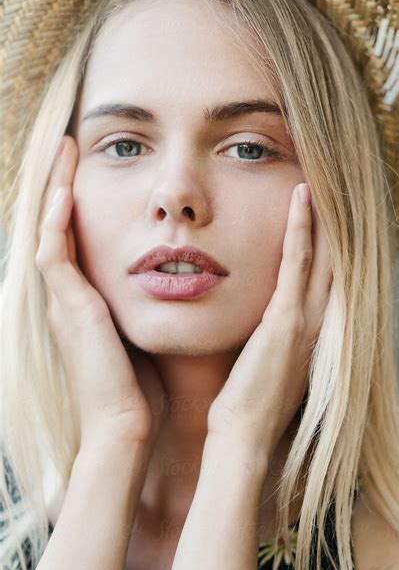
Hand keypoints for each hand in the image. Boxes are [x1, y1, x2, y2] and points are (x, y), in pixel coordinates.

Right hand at [35, 135, 167, 454]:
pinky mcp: (68, 309)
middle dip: (62, 183)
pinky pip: (54, 254)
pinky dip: (57, 221)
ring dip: (56, 188)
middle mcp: (69, 297)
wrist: (128, 426)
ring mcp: (63, 302)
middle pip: (58, 225)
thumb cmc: (143, 386)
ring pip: (50, 230)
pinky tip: (66, 190)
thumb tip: (177, 283)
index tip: (95, 168)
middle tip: (71, 143)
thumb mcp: (143, 334)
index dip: (81, 202)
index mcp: (87, 302)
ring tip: (66, 149)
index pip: (78, 238)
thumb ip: (149, 306)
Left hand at [206, 182, 331, 461]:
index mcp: (312, 331)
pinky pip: (298, 263)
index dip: (330, 238)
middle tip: (331, 179)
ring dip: (324, 213)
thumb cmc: (245, 402)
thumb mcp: (264, 361)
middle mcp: (319, 322)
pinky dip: (301, 228)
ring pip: (324, 253)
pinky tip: (301, 198)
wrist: (242, 437)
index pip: (328, 274)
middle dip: (335, 219)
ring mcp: (306, 321)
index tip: (324, 207)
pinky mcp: (286, 321)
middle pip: (336, 257)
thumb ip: (269, 334)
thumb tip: (257, 315)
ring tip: (320, 175)